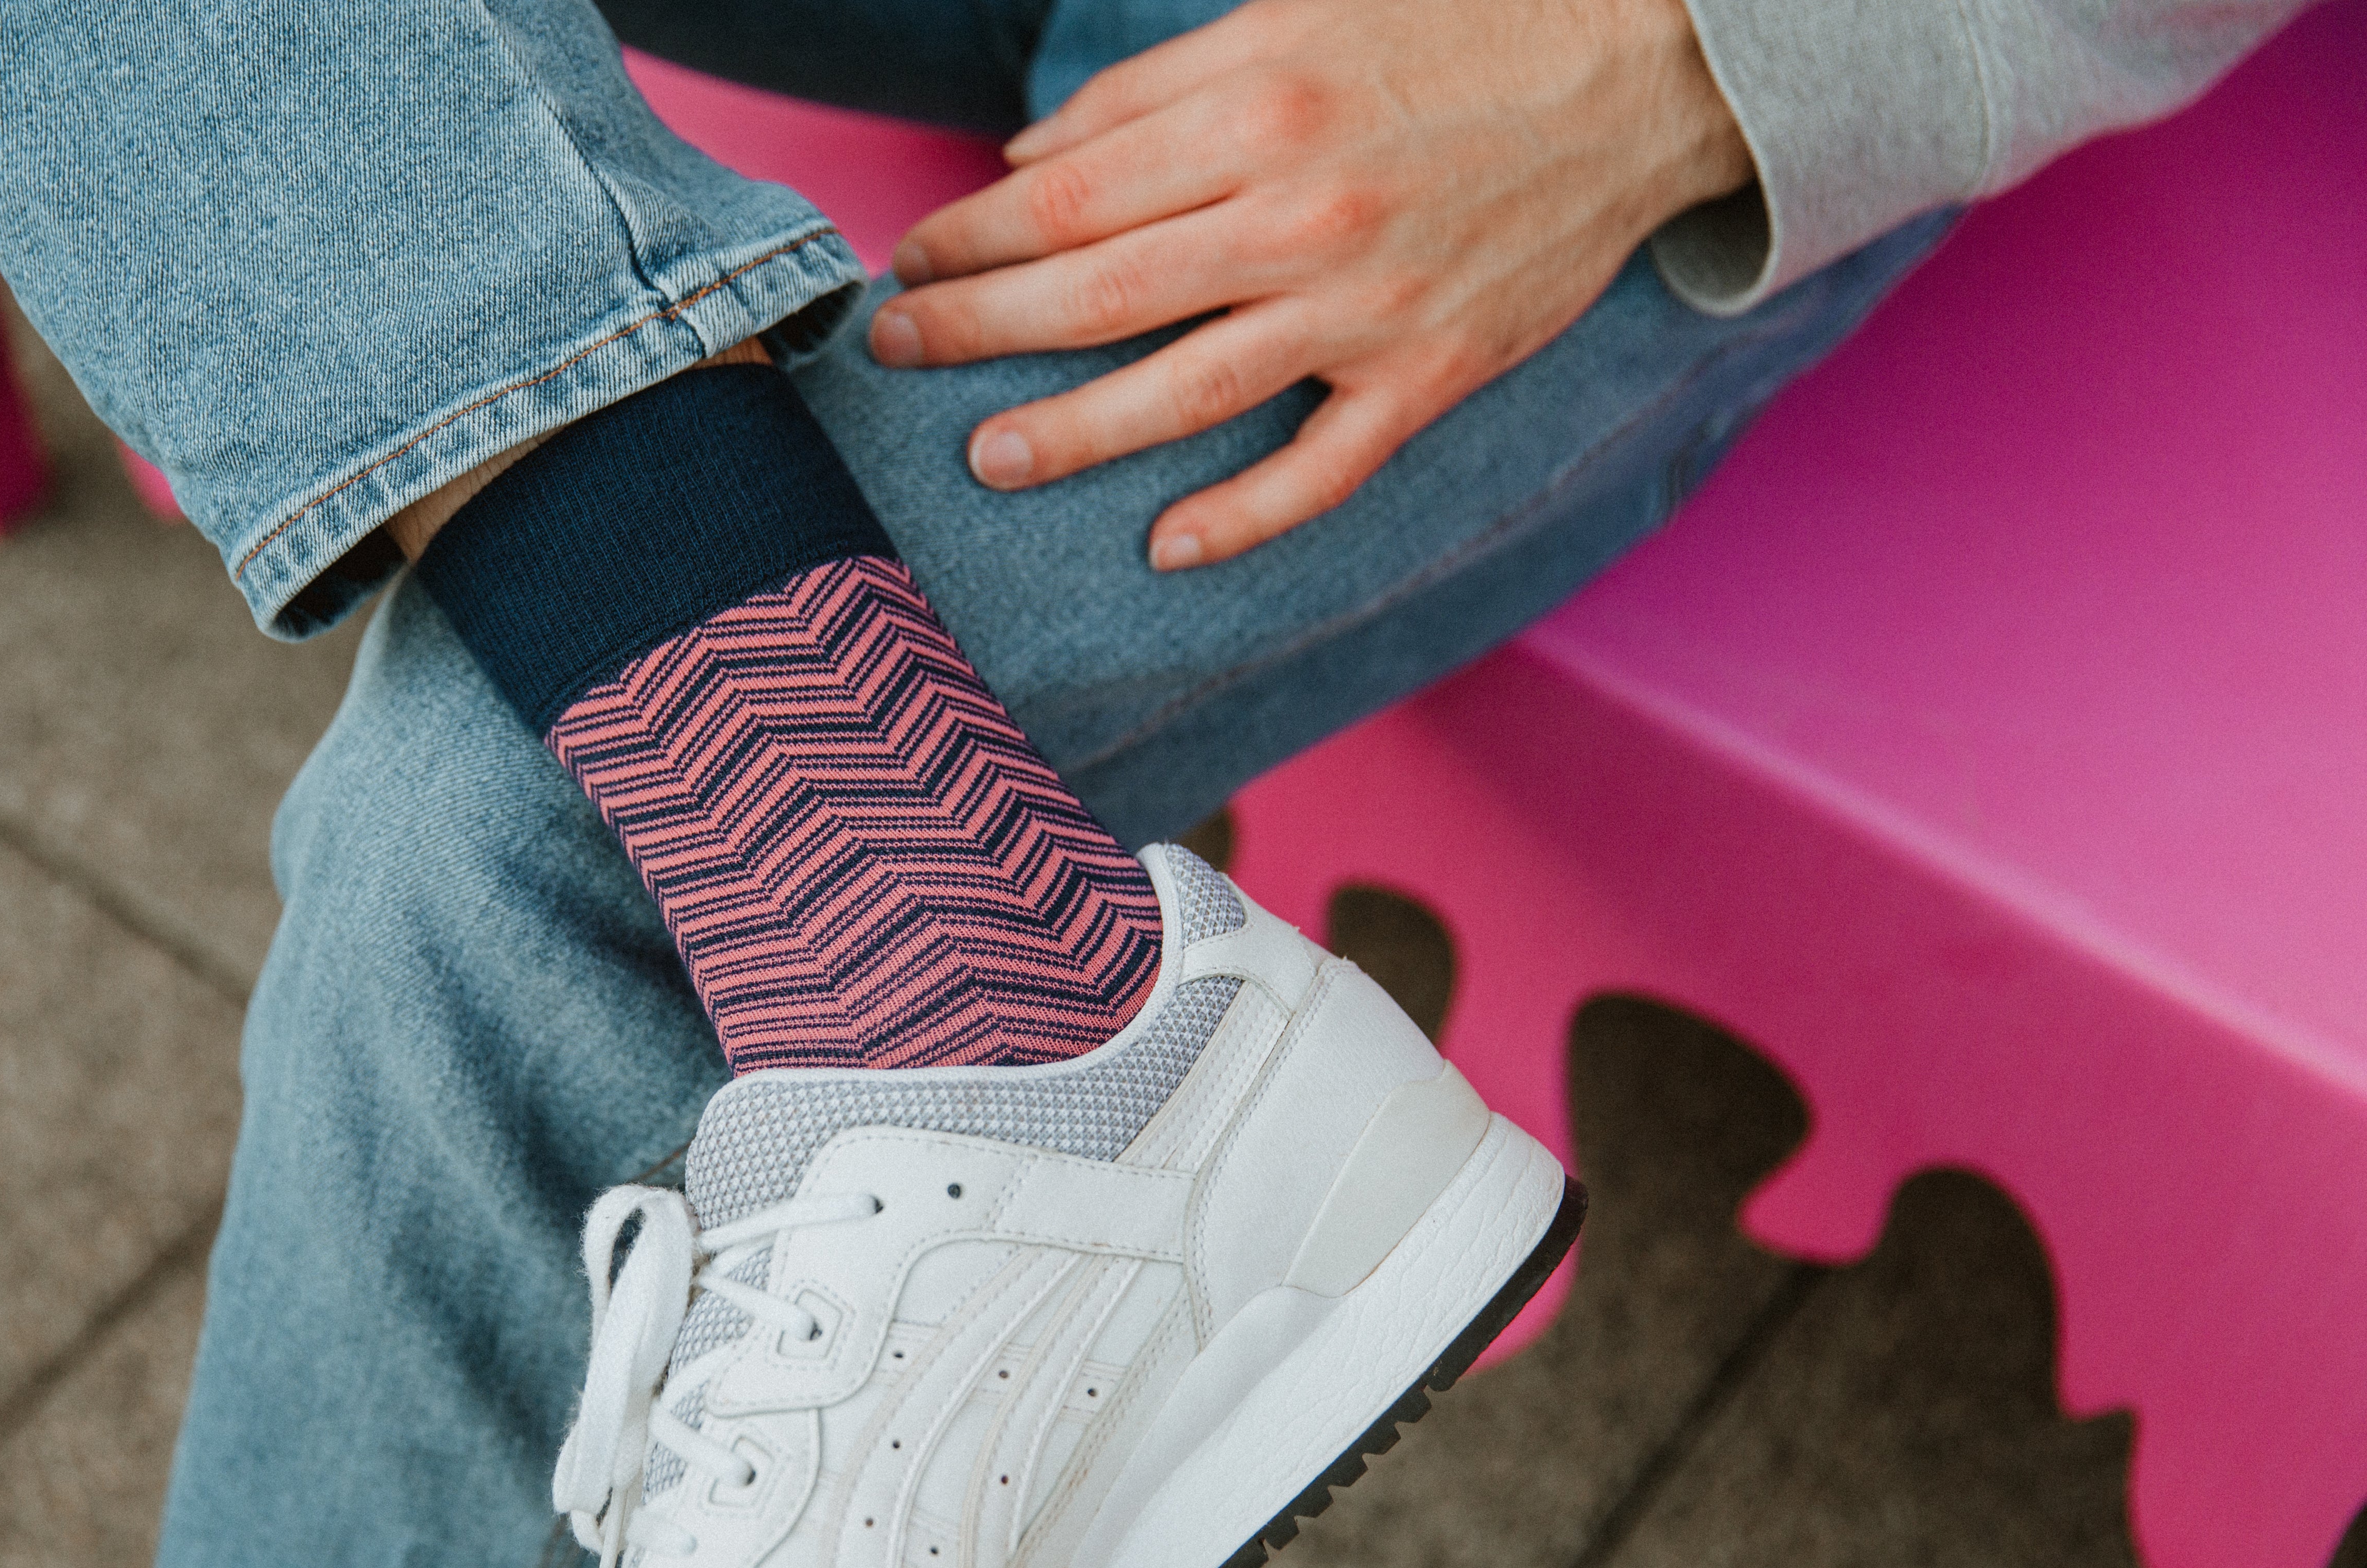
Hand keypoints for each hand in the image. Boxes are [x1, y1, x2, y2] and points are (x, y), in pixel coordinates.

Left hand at [867, 0, 1751, 568]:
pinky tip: (1165, 546)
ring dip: (1074, 433)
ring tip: (989, 458)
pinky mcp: (1429, 374)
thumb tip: (1032, 163)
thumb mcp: (1289, 15)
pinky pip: (1321, 468)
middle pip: (1099, 293)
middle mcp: (1300, 216)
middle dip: (978, 328)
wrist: (1637, 70)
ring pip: (1187, 391)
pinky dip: (1242, 517)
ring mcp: (1366, 308)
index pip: (1067, 194)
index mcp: (1257, 111)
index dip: (972, 237)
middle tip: (899, 354)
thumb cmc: (1450, 29)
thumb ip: (1151, 91)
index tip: (912, 263)